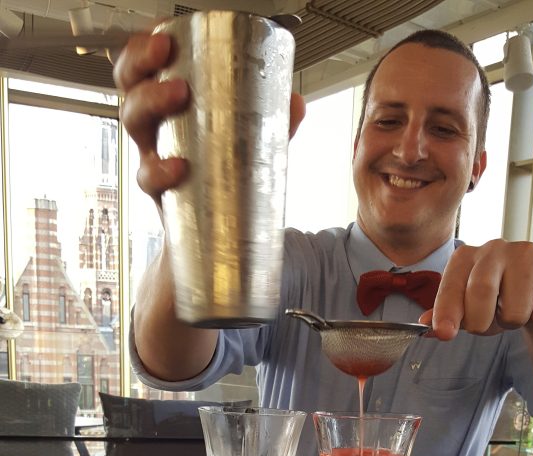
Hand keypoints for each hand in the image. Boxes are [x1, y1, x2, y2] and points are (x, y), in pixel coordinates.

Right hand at [113, 30, 305, 206]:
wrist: (210, 236)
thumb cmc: (221, 179)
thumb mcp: (248, 146)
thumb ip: (271, 124)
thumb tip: (296, 104)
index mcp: (170, 105)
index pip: (147, 66)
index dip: (146, 47)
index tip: (166, 37)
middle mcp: (155, 126)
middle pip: (131, 83)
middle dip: (143, 64)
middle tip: (170, 54)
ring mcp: (152, 155)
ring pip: (132, 119)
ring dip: (150, 100)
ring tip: (178, 96)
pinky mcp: (157, 190)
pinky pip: (147, 176)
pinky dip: (160, 170)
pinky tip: (179, 167)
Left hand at [418, 240, 532, 339]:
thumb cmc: (498, 300)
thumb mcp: (468, 309)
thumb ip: (447, 316)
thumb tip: (427, 326)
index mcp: (465, 257)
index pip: (451, 286)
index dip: (447, 311)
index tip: (445, 333)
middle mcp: (494, 248)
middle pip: (481, 292)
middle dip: (482, 322)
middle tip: (489, 324)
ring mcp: (527, 252)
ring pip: (516, 310)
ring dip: (514, 322)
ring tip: (517, 309)